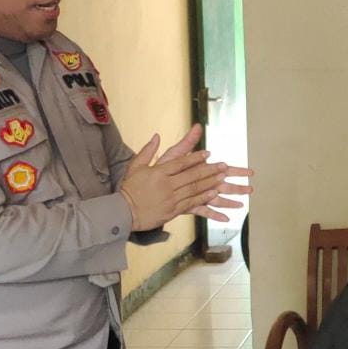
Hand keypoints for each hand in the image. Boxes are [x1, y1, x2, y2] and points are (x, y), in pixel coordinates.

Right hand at [118, 130, 252, 229]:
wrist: (124, 212)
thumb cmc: (129, 188)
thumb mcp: (135, 166)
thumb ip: (147, 151)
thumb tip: (157, 136)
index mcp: (158, 172)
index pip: (181, 163)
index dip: (195, 157)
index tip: (208, 153)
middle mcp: (166, 184)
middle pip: (192, 175)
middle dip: (209, 170)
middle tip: (223, 165)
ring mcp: (171, 198)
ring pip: (194, 189)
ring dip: (210, 183)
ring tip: (222, 177)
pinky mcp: (173, 210)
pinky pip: (192, 203)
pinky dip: (203, 198)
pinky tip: (213, 194)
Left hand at [156, 124, 254, 221]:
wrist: (149, 184)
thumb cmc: (163, 168)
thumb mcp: (176, 153)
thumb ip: (188, 142)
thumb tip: (197, 126)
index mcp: (202, 170)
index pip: (225, 170)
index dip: (238, 171)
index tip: (250, 172)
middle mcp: (202, 182)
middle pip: (224, 185)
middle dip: (238, 188)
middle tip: (251, 189)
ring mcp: (197, 194)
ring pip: (217, 199)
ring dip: (229, 202)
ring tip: (241, 205)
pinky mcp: (190, 204)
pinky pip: (204, 211)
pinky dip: (214, 215)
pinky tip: (225, 219)